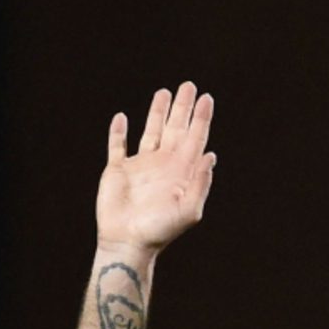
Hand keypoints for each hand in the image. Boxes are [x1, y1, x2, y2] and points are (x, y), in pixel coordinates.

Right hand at [94, 83, 216, 253]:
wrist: (128, 242)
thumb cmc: (160, 230)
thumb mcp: (188, 210)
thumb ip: (200, 183)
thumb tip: (211, 155)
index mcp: (181, 172)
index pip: (194, 139)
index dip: (201, 119)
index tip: (206, 98)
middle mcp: (162, 165)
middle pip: (175, 130)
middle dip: (182, 108)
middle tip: (189, 85)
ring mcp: (140, 167)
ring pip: (151, 132)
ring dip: (157, 113)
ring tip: (164, 93)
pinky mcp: (117, 171)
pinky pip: (117, 146)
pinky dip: (118, 132)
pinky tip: (122, 118)